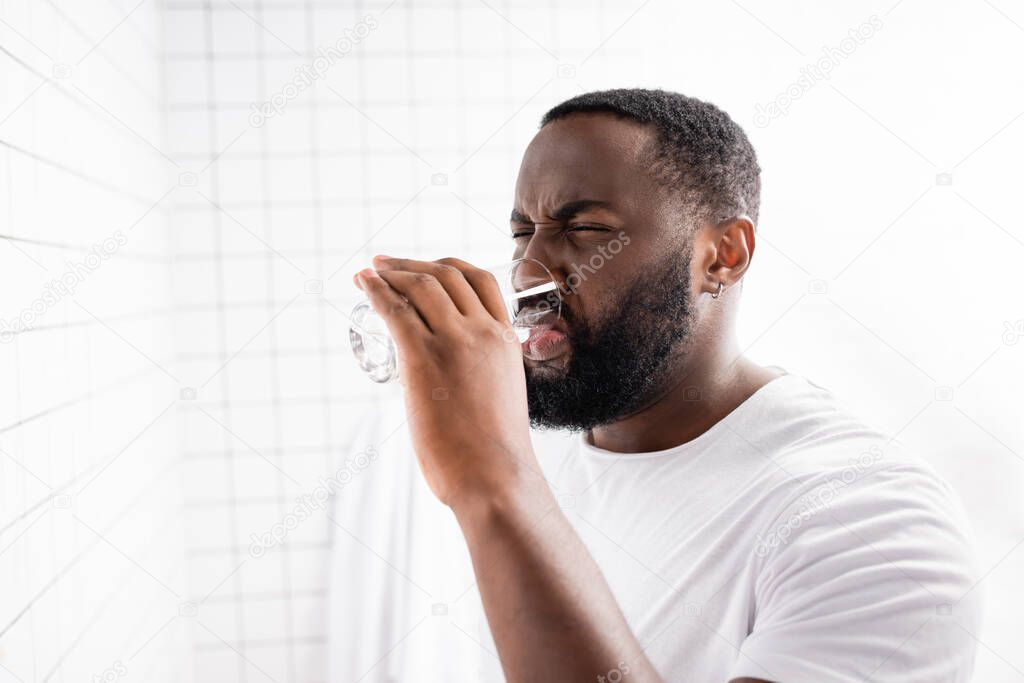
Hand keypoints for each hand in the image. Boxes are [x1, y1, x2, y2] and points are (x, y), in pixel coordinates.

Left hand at [354, 256, 540, 508]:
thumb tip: (461, 384)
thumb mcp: (502, 396)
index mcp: (506, 340)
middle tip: (387, 264)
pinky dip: (376, 291)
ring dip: (391, 272)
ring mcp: (454, 341)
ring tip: (371, 272)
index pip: (481, 281)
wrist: (494, 476)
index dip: (449, 266)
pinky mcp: (422, 357)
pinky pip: (395, 310)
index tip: (428, 266)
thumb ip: (485, 377)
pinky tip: (363, 285)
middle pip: (447, 275)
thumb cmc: (496, 454)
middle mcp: (482, 332)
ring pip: (421, 285)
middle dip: (413, 264)